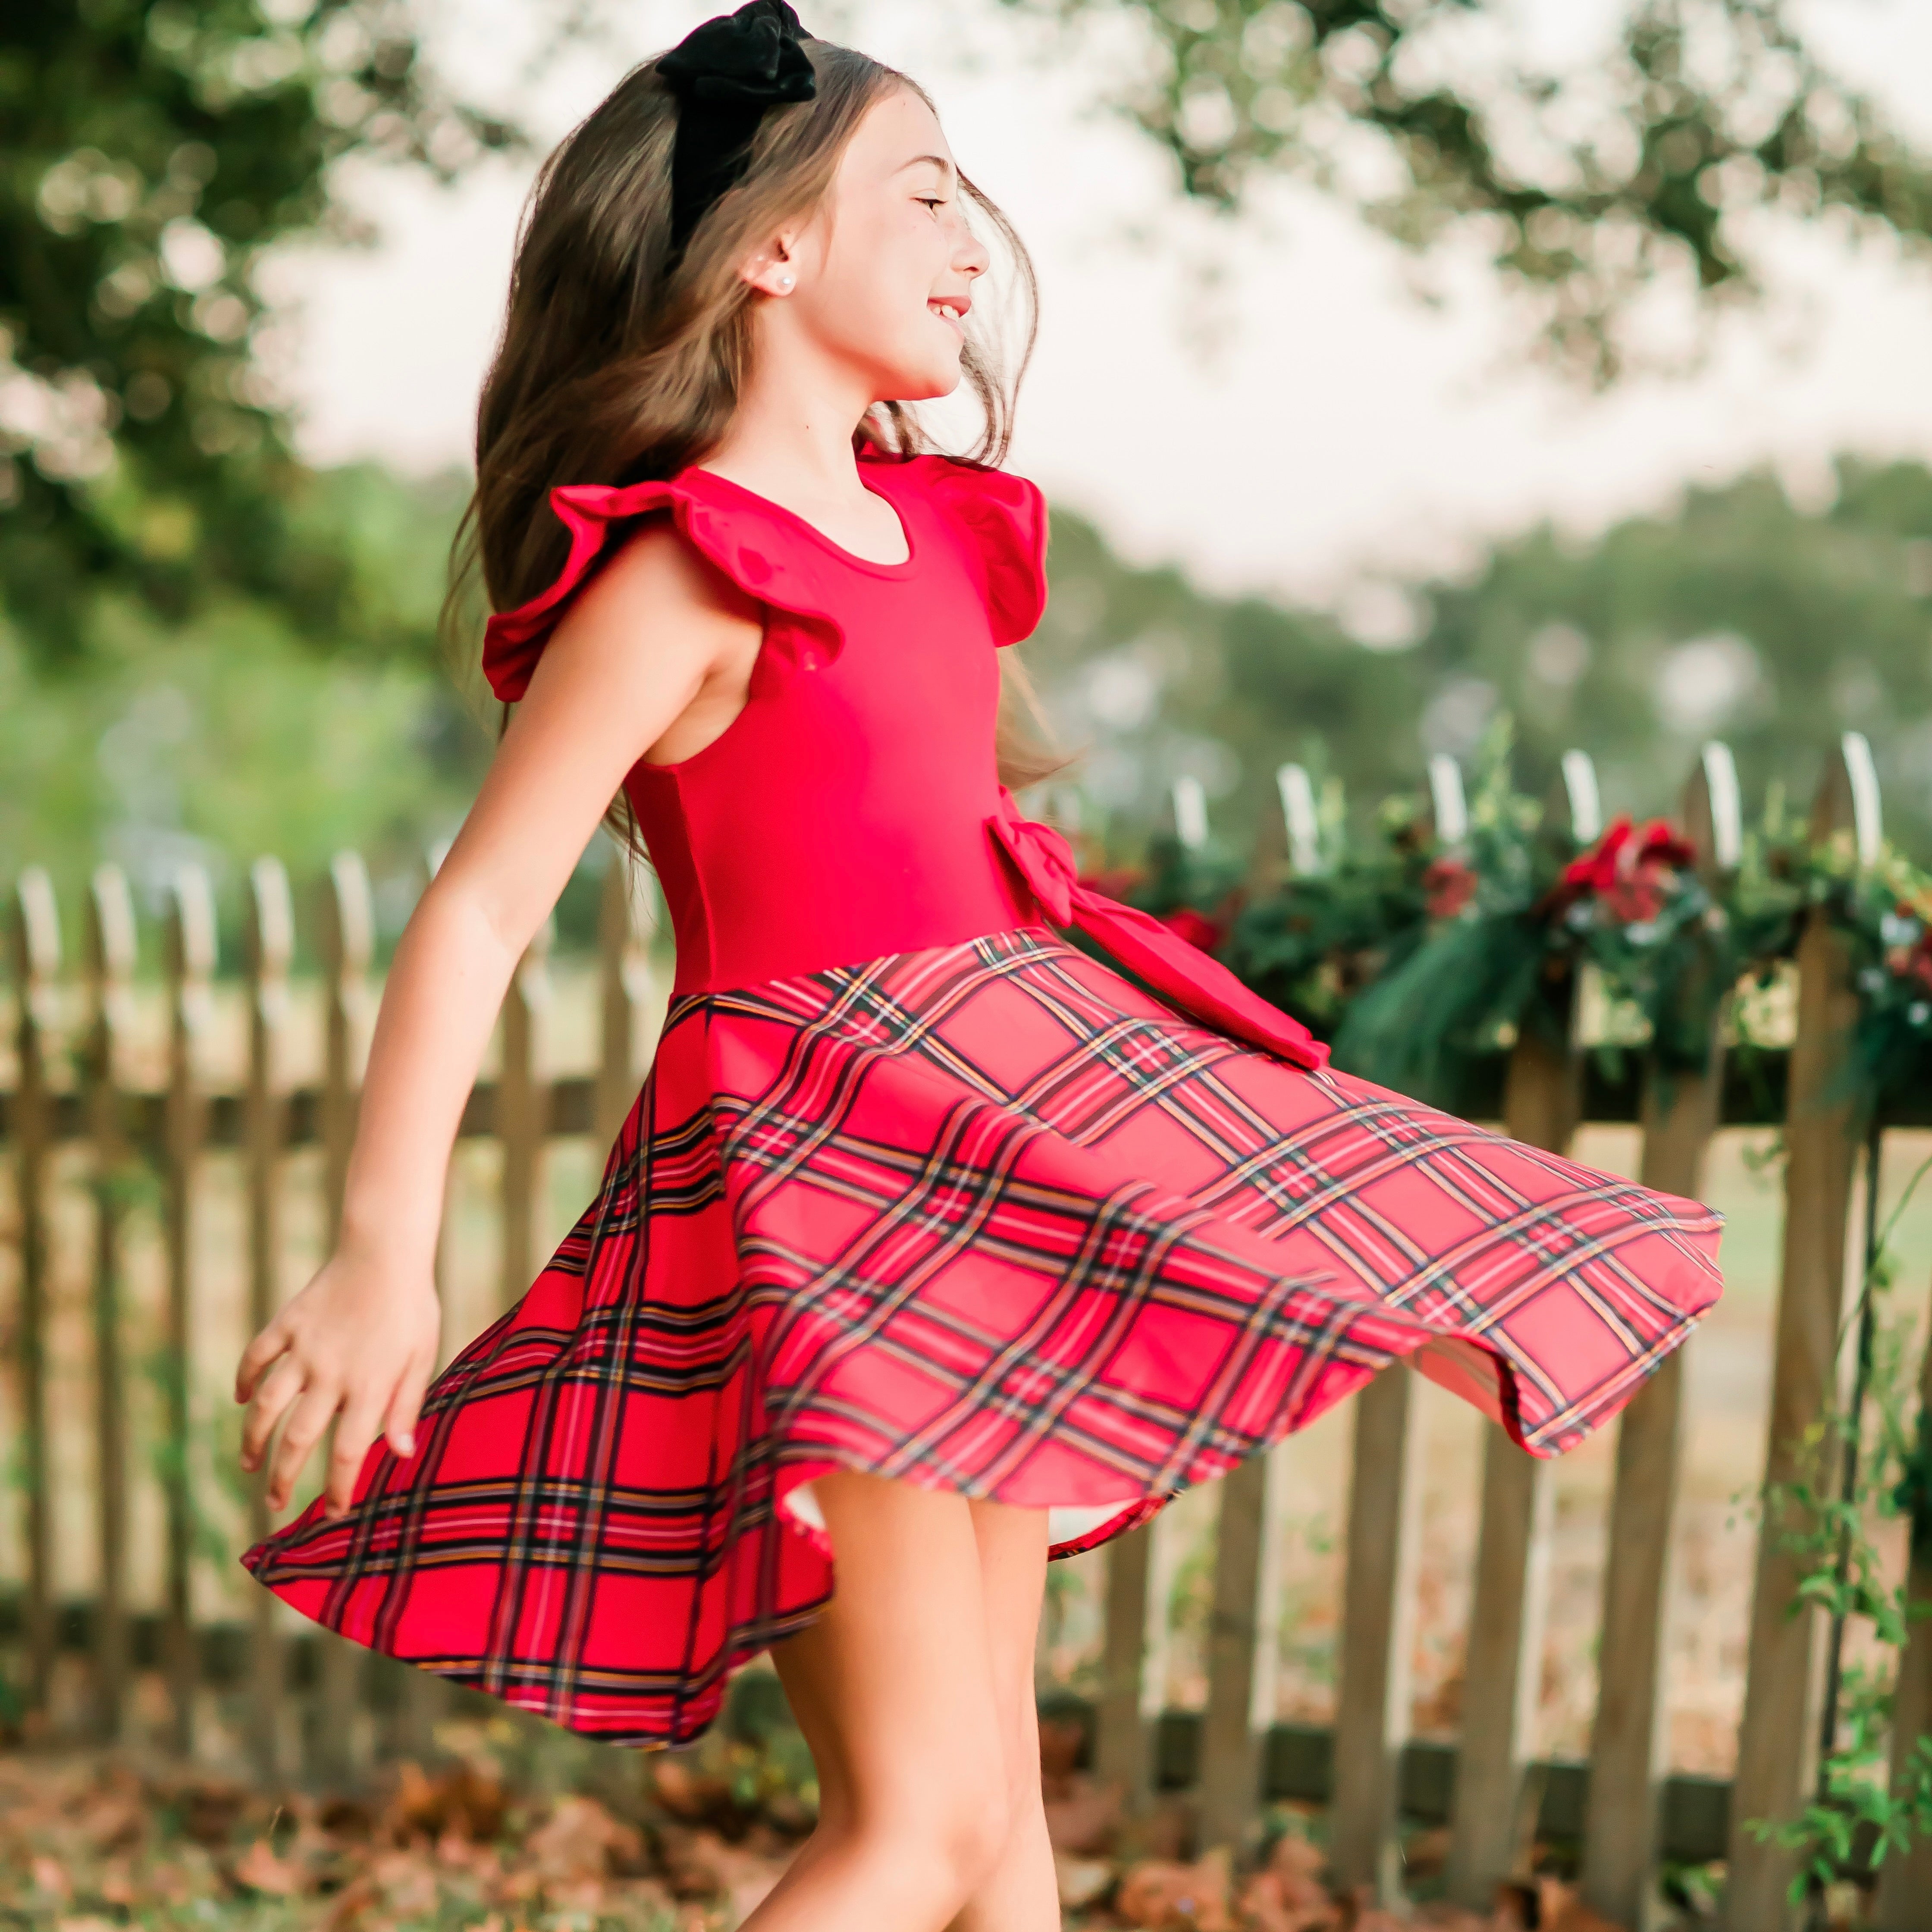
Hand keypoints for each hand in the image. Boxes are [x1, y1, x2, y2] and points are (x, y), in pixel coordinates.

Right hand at [235, 1246, 441, 1518]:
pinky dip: (244, 1380)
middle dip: (283, 1479)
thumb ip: (406, 1407)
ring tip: (250, 1464)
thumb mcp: (422, 1356)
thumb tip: (399, 1456)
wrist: (386, 1250)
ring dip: (253, 1440)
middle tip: (275, 1504)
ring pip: (267, 1406)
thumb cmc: (412, 1306)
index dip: (338, 1489)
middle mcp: (331, 1374)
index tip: (333, 1515)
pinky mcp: (287, 1324)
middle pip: (298, 1440)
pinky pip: (255, 1357)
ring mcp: (304, 1349)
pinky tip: (242, 1400)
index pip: (347, 1454)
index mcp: (368, 1387)